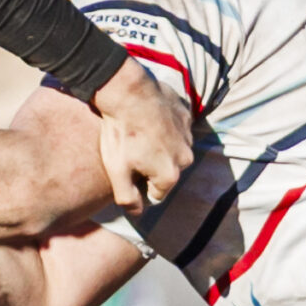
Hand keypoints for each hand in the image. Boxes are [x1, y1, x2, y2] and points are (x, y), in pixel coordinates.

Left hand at [91, 58, 193, 214]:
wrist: (128, 92)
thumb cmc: (121, 134)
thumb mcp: (117, 171)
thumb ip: (127, 198)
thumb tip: (136, 213)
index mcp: (170, 175)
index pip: (155, 194)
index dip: (138, 185)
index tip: (127, 170)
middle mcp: (186, 158)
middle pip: (166, 171)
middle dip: (151, 166)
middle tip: (131, 151)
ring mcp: (188, 135)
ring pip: (172, 150)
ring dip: (159, 146)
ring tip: (139, 135)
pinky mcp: (186, 115)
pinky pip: (176, 128)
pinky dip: (164, 127)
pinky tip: (147, 120)